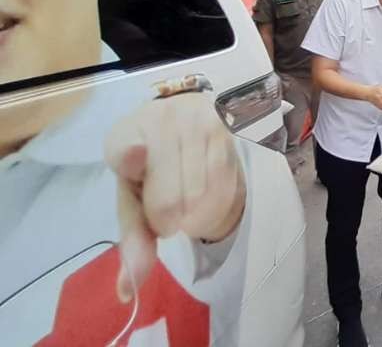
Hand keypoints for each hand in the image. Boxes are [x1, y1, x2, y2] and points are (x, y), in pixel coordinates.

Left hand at [105, 94, 244, 301]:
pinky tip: (209, 195)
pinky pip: (226, 186)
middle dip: (170, 220)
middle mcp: (163, 118)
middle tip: (169, 211)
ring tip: (189, 202)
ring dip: (196, 216)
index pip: (127, 151)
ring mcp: (199, 120)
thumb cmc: (153, 170)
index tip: (135, 163)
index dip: (132, 162)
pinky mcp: (229, 128)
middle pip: (170, 199)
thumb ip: (134, 241)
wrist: (187, 127)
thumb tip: (127, 289)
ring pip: (202, 196)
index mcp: (125, 134)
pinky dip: (217, 204)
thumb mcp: (135, 203)